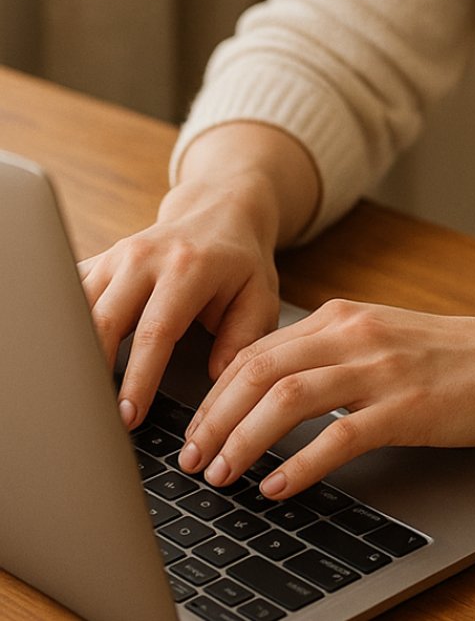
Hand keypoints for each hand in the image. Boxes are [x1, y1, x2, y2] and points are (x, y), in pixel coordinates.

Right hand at [80, 174, 282, 428]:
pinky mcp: (98, 261)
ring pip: (75, 309)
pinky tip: (59, 361)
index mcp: (188, 267)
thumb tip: (215, 383)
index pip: (155, 331)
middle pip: (103, 321)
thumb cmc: (240, 263)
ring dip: (70, 355)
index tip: (128, 417)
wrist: (219, 212)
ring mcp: (115, 256)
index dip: (139, 378)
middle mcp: (145, 257)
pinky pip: (67, 295)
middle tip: (93, 418)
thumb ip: (242, 340)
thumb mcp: (259, 296)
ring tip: (74, 398)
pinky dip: (60, 328)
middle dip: (94, 374)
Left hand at [177, 299, 474, 498]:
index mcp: (343, 317)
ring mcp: (380, 369)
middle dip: (214, 419)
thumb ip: (330, 353)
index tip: (193, 429)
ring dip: (242, 440)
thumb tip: (270, 391)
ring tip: (221, 475)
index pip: (256, 350)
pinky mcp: (406, 407)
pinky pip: (338, 437)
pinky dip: (299, 466)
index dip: (214, 393)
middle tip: (192, 459)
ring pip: (286, 399)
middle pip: (258, 371)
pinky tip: (278, 488)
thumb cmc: (453, 358)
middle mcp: (354, 333)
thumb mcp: (381, 339)